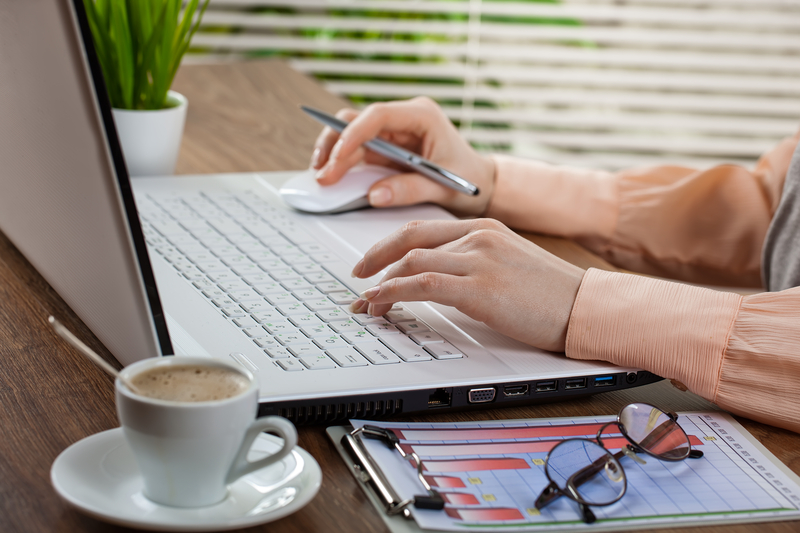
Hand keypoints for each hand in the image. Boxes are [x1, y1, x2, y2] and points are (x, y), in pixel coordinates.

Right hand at [310, 97, 495, 216]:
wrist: (481, 184)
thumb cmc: (469, 180)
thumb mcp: (443, 188)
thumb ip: (410, 190)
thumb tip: (375, 195)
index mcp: (422, 116)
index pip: (378, 115)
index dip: (353, 135)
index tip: (337, 159)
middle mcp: (404, 118)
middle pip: (357, 121)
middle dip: (336, 147)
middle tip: (324, 175)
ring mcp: (393, 131)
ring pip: (351, 132)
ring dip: (333, 153)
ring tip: (322, 176)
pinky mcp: (386, 146)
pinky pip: (357, 149)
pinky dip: (342, 162)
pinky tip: (331, 176)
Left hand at [349, 219, 585, 351]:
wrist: (585, 306)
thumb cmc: (552, 293)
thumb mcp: (509, 264)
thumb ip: (475, 263)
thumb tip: (439, 280)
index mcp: (484, 228)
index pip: (423, 229)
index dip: (390, 245)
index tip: (373, 261)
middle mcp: (477, 236)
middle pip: (409, 238)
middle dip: (375, 258)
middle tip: (357, 277)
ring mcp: (478, 259)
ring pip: (411, 261)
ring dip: (380, 283)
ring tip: (365, 302)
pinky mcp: (479, 287)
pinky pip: (422, 284)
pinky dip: (394, 293)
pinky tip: (380, 303)